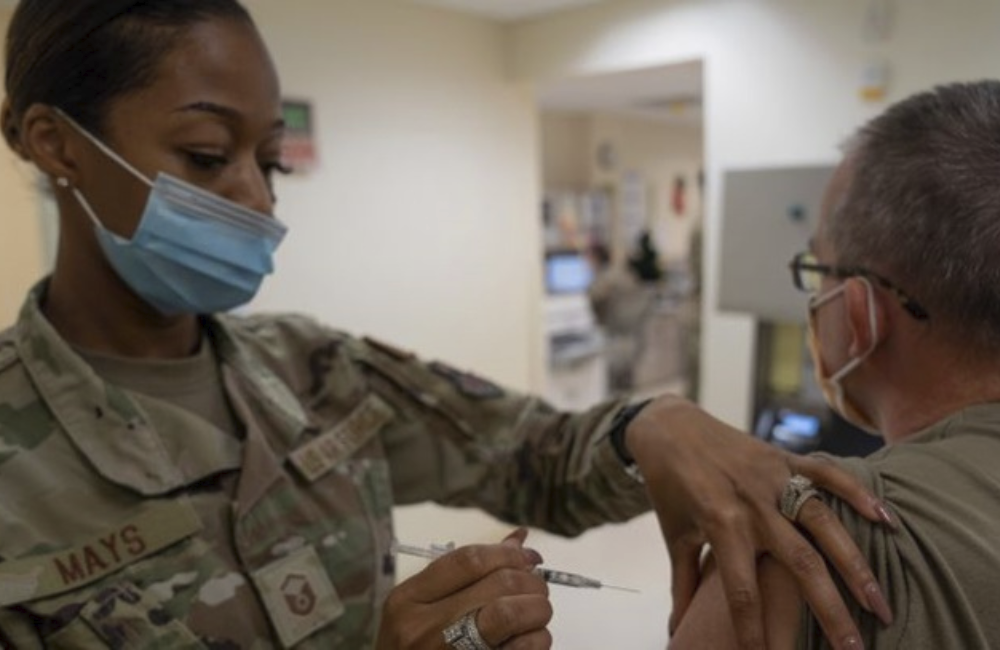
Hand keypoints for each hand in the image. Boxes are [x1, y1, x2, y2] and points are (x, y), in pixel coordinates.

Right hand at [377, 529, 552, 649]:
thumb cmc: (414, 649)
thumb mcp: (421, 609)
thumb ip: (465, 575)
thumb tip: (518, 541)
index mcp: (407, 601)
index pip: (469, 560)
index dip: (508, 554)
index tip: (527, 556)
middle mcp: (424, 628)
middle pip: (498, 584)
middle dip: (531, 580)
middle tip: (537, 587)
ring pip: (513, 613)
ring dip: (538, 608)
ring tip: (536, 612)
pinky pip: (524, 649)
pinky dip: (539, 639)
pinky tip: (532, 639)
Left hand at [627, 396, 894, 649]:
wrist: (667, 427)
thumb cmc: (670, 487)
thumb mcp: (674, 536)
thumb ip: (682, 583)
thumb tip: (674, 628)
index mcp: (720, 524)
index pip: (742, 589)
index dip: (754, 629)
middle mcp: (752, 502)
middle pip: (799, 563)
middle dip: (829, 609)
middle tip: (854, 649)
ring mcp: (772, 477)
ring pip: (824, 523)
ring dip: (856, 566)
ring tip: (881, 606)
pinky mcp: (784, 457)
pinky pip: (825, 473)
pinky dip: (857, 492)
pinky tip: (887, 520)